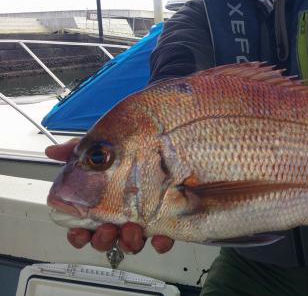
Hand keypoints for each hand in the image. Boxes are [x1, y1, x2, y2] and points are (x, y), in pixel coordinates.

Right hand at [46, 139, 174, 253]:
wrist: (170, 148)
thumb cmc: (131, 155)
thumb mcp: (103, 150)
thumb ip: (78, 151)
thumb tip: (53, 151)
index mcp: (104, 205)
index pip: (85, 228)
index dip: (79, 236)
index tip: (79, 232)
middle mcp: (122, 217)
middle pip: (106, 240)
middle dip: (103, 240)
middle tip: (107, 229)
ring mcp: (143, 221)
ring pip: (131, 244)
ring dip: (129, 242)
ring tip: (132, 228)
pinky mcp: (167, 222)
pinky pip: (163, 241)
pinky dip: (161, 243)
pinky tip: (160, 237)